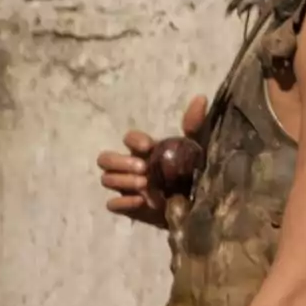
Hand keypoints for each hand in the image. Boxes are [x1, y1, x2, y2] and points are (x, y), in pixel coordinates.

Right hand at [98, 94, 206, 226]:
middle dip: (120, 162)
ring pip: (106, 179)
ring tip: (144, 184)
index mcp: (144, 150)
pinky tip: (140, 201)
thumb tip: (200, 98)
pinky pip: (111, 204)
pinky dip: (123, 202)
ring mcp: (126, 187)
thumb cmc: (193, 171)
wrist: (197, 203)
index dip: (134, 140)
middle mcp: (130, 166)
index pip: (128, 139)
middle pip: (105, 159)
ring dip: (123, 180)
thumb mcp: (196, 147)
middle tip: (143, 168)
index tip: (150, 145)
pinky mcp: (128, 207)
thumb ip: (194, 125)